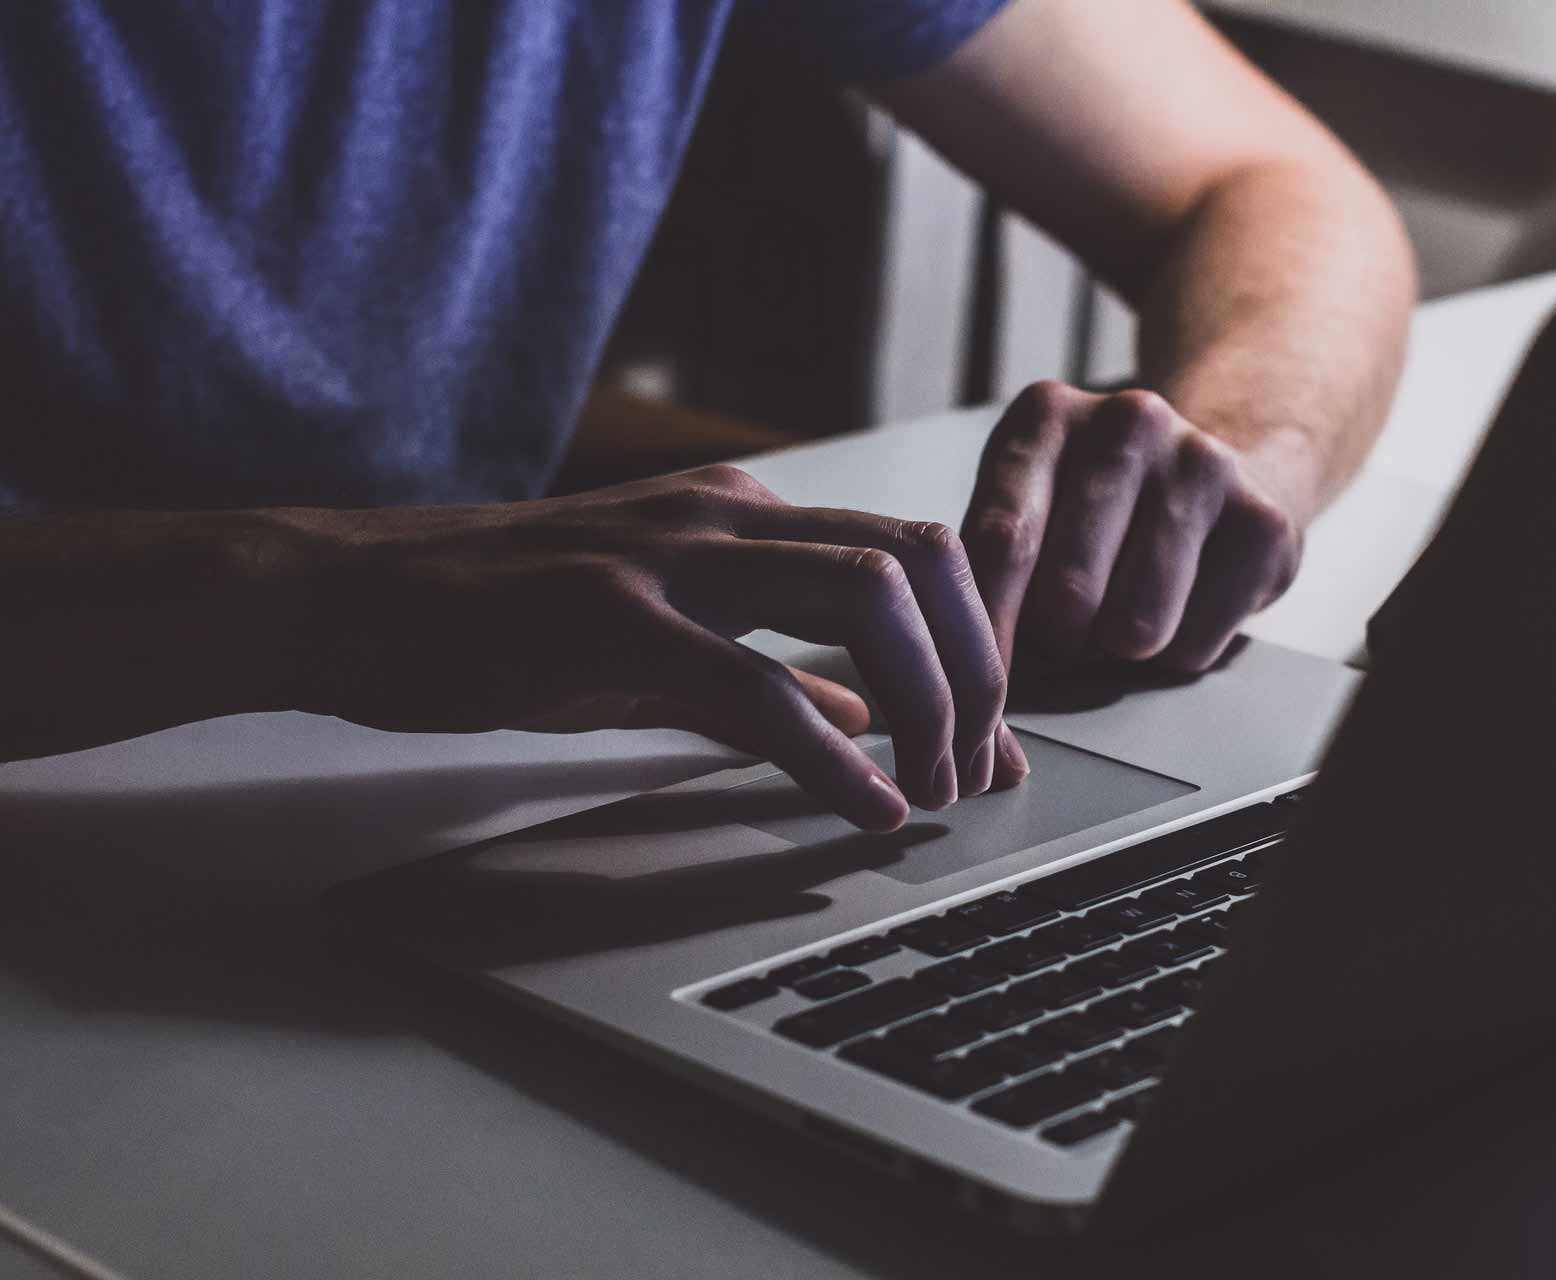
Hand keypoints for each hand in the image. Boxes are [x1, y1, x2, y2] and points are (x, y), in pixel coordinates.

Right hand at [291, 466, 1025, 830]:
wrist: (351, 600)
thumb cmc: (501, 620)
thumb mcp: (660, 639)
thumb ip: (772, 668)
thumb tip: (868, 715)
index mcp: (743, 513)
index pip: (912, 552)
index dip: (976, 643)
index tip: (994, 734)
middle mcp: (725, 515)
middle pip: (919, 559)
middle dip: (976, 669)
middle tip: (976, 766)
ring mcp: (670, 559)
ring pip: (865, 599)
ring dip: (926, 701)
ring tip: (931, 787)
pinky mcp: (611, 620)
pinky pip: (756, 685)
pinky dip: (832, 756)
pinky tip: (864, 807)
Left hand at [960, 382, 1310, 675]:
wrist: (1210, 477)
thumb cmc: (1092, 511)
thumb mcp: (1025, 507)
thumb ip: (987, 568)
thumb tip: (966, 662)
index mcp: (1046, 415)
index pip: (1002, 539)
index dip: (987, 629)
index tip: (978, 685)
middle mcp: (1128, 422)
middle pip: (1067, 592)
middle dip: (1057, 641)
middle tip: (1067, 629)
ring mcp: (1203, 465)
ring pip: (1136, 628)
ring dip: (1117, 651)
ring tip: (1119, 616)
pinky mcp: (1263, 520)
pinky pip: (1194, 645)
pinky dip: (1175, 654)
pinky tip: (1178, 608)